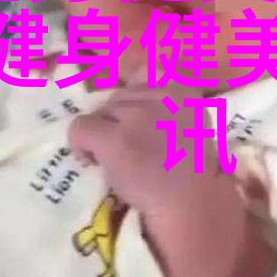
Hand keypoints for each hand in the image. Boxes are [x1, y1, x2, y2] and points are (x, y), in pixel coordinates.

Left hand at [68, 83, 223, 217]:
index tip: (134, 118)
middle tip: (124, 147)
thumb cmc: (195, 175)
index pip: (147, 71)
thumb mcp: (192, 127)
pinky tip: (90, 161)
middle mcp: (160, 95)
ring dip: (101, 135)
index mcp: (183, 91)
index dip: (134, 95)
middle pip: (118, 96)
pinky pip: (81, 128)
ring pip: (99, 113)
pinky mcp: (115, 139)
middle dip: (116, 120)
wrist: (193, 205)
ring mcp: (137, 116)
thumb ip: (169, 109)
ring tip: (112, 159)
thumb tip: (133, 99)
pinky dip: (81, 145)